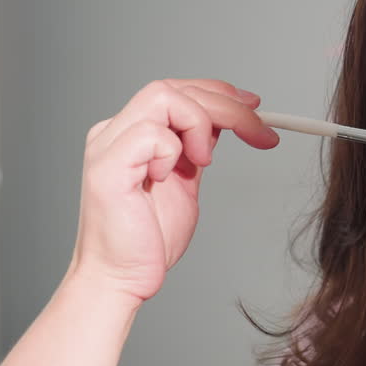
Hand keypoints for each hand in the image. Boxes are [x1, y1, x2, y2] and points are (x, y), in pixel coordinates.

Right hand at [68, 79, 279, 302]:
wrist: (122, 278)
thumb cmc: (148, 238)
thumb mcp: (187, 180)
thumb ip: (198, 148)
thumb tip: (225, 121)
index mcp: (133, 133)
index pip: (177, 91)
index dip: (220, 93)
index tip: (255, 107)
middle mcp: (115, 132)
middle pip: (175, 88)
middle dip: (226, 105)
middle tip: (258, 132)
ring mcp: (108, 146)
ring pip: (163, 96)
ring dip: (200, 123)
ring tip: (204, 161)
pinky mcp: (107, 167)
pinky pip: (151, 133)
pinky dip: (173, 150)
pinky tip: (168, 178)